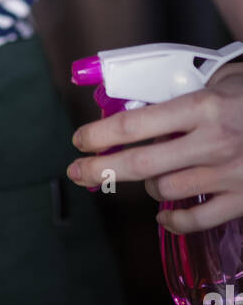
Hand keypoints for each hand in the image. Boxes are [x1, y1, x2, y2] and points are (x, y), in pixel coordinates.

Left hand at [66, 62, 242, 232]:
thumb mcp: (213, 83)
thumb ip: (176, 99)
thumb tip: (131, 112)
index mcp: (201, 107)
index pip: (135, 124)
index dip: (100, 135)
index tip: (79, 140)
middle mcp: (212, 142)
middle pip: (142, 163)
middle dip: (101, 170)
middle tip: (78, 171)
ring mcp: (228, 173)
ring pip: (166, 190)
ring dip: (146, 184)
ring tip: (143, 174)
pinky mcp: (242, 197)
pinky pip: (197, 219)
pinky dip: (174, 221)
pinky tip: (163, 215)